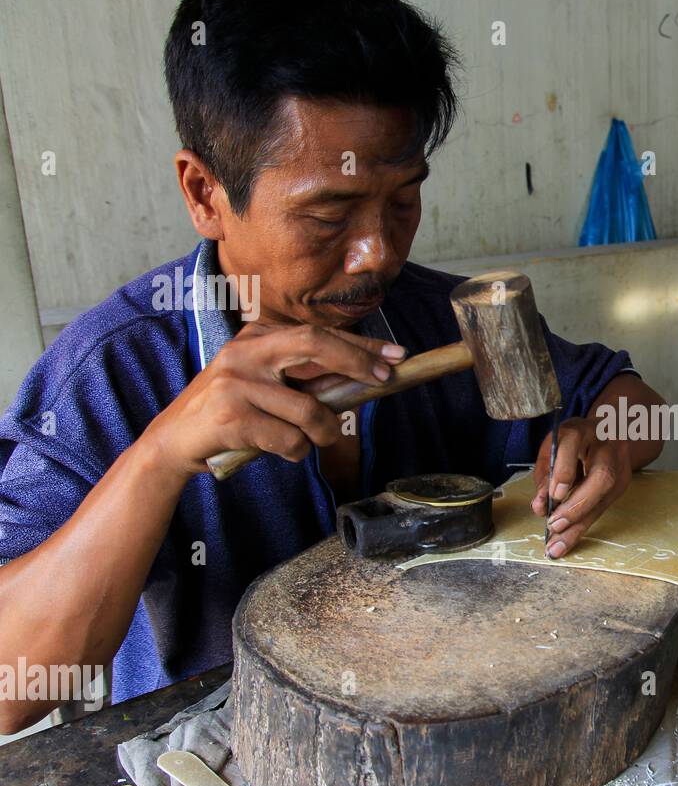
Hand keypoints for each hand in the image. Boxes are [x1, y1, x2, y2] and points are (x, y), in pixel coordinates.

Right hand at [142, 323, 405, 479]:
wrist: (174, 441)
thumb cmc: (233, 413)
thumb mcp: (266, 384)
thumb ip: (305, 378)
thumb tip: (364, 378)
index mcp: (256, 338)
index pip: (317, 333)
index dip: (361, 345)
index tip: (396, 355)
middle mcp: (245, 352)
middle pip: (314, 344)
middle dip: (356, 361)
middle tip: (383, 378)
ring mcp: (235, 383)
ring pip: (310, 410)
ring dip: (324, 434)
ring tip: (312, 440)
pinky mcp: (231, 418)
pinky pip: (290, 440)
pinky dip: (296, 452)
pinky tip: (276, 449)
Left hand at [531, 416, 631, 557]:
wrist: (609, 429)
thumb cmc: (573, 440)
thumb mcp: (552, 447)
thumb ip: (545, 472)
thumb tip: (540, 506)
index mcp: (581, 428)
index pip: (572, 442)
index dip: (563, 470)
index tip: (554, 494)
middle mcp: (606, 445)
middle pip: (601, 477)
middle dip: (577, 505)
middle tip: (555, 525)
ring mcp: (620, 465)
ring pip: (605, 496)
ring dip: (580, 524)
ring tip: (558, 546)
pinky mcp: (623, 482)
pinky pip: (603, 506)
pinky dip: (584, 525)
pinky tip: (568, 540)